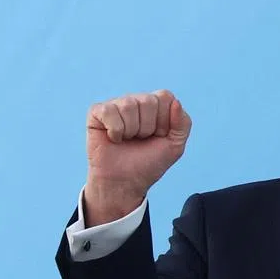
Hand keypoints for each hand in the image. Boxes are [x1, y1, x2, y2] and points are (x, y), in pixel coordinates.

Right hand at [84, 90, 191, 224]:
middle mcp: (136, 101)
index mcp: (156, 106)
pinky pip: (109, 111)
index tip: (159, 135)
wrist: (125, 181)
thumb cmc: (149, 163)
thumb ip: (183, 123)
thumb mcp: (175, 146)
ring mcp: (116, 105)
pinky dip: (115, 130)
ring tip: (128, 139)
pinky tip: (114, 138)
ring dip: (131, 130)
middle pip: (148, 100)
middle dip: (148, 127)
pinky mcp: (97, 112)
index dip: (164, 120)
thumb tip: (176, 101)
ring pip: (129, 105)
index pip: (165, 97)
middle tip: (141, 139)